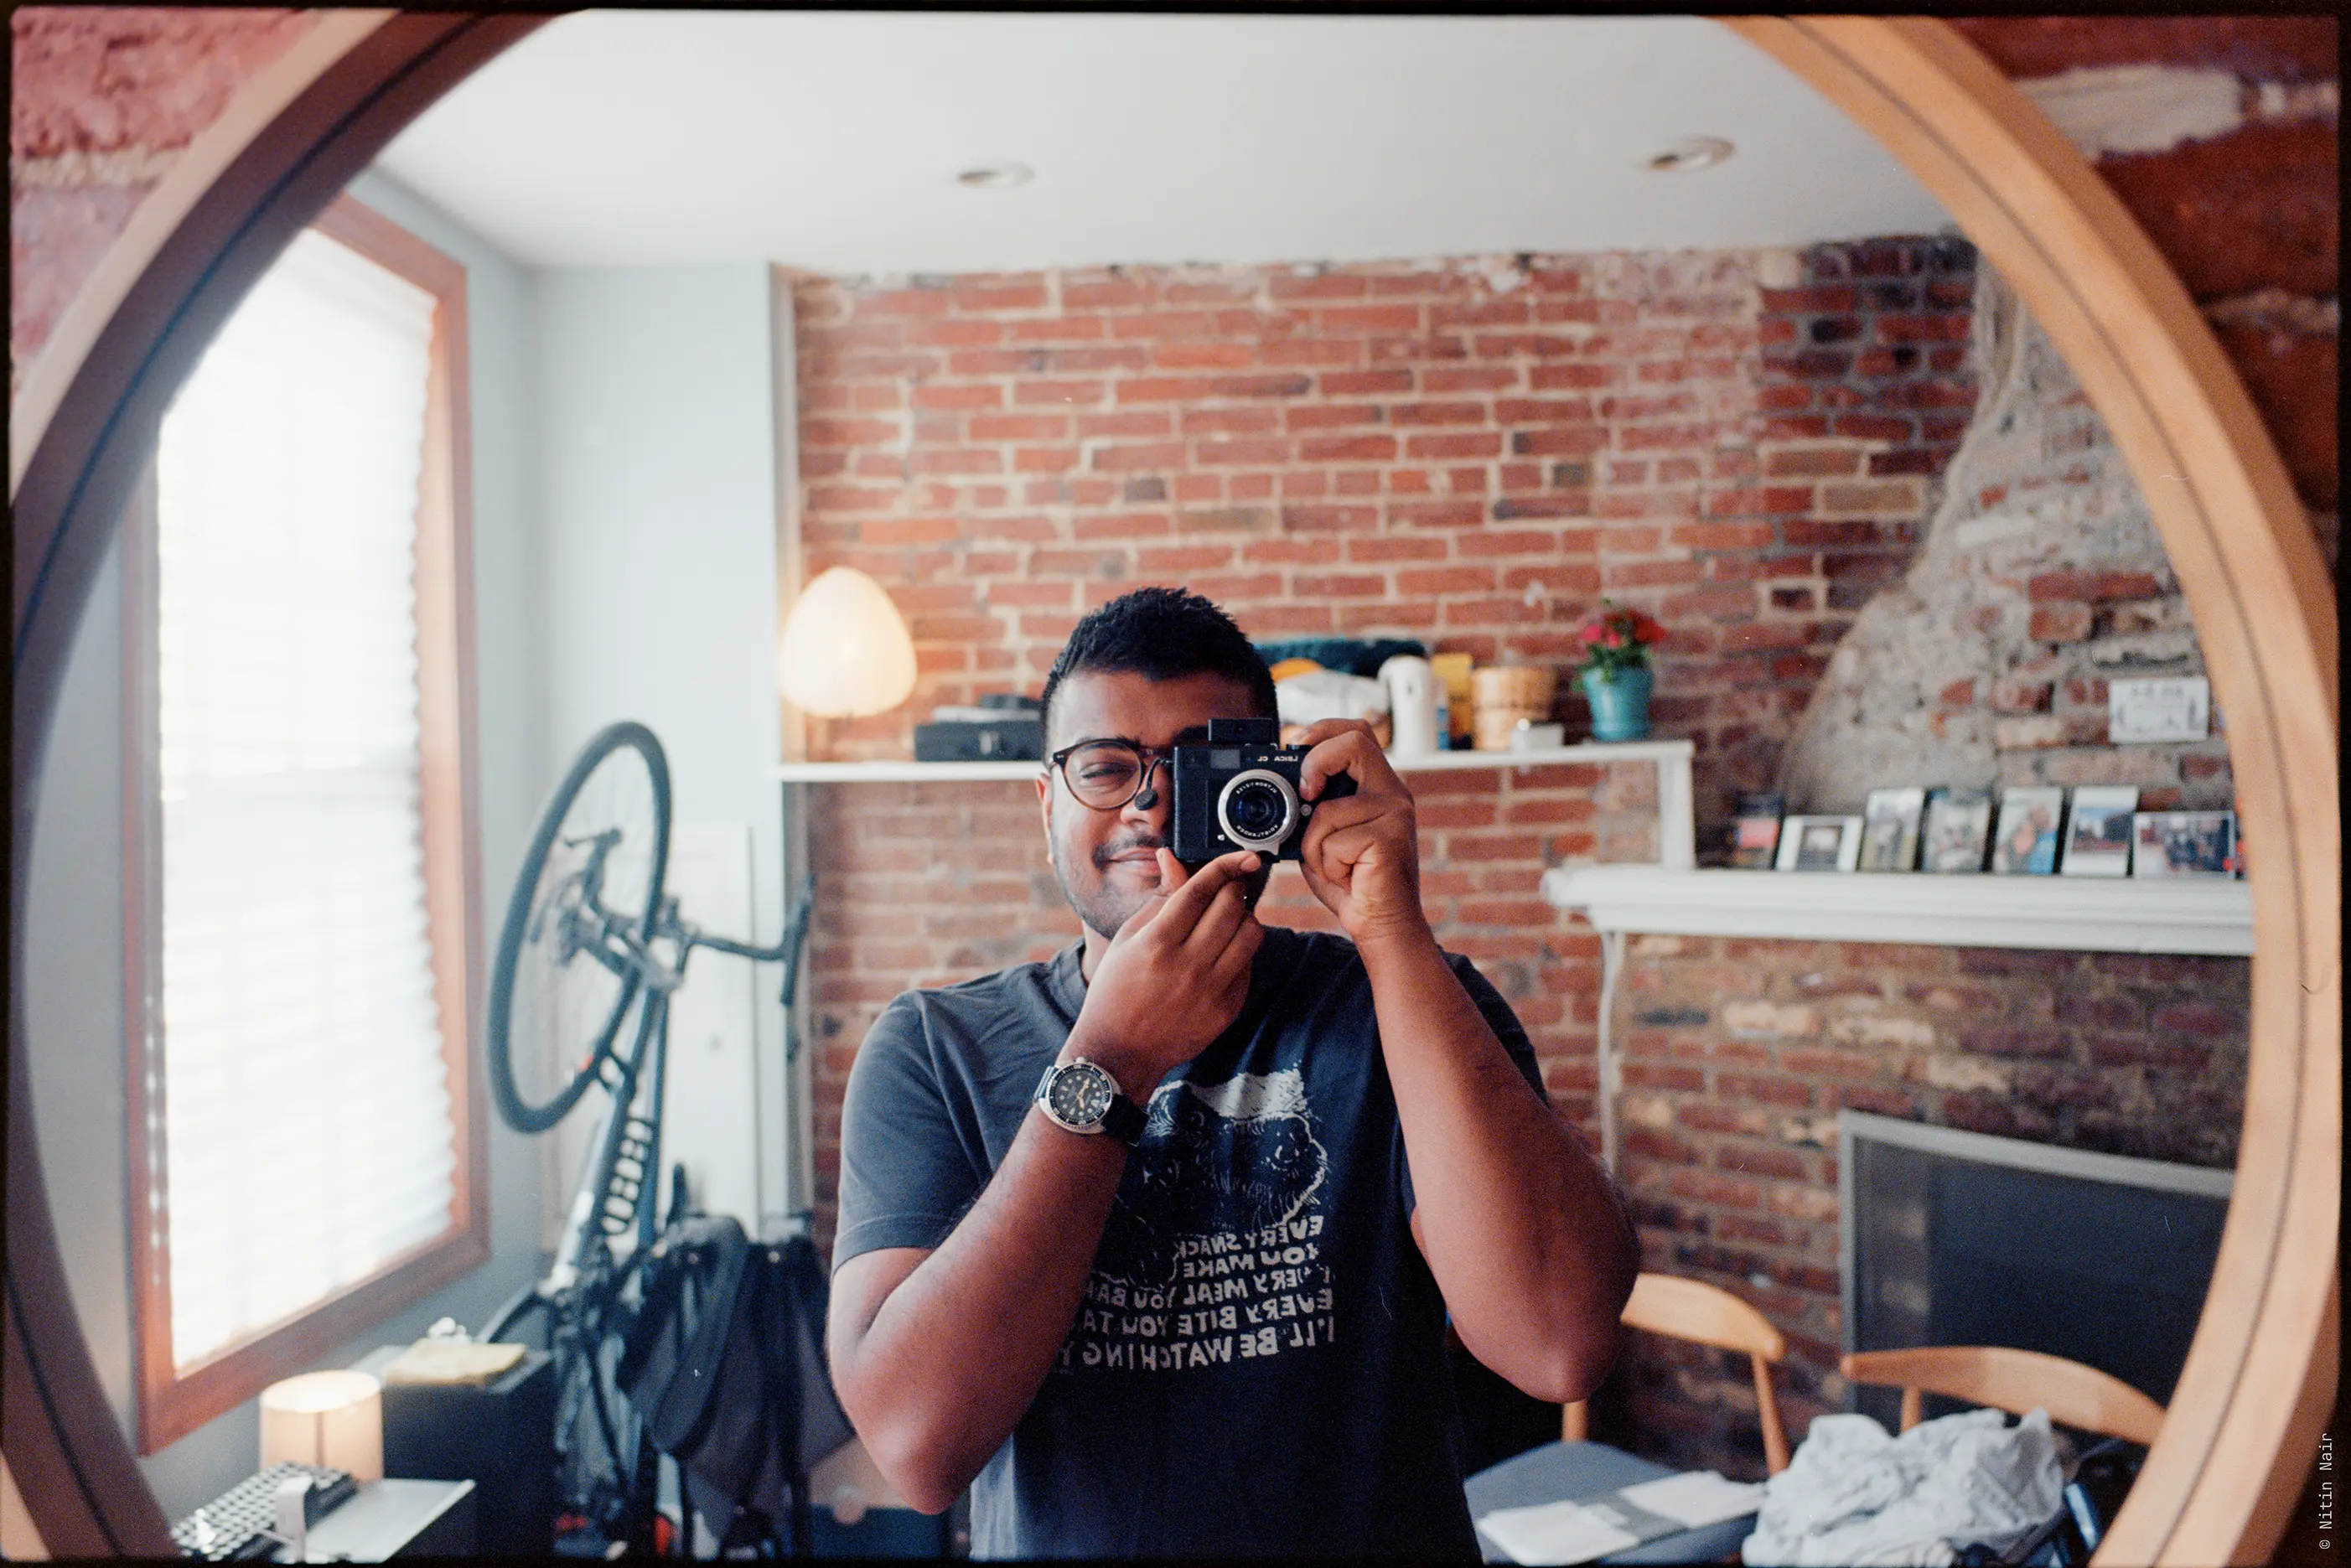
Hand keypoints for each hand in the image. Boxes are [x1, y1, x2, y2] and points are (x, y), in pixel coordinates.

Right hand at [1072, 848, 1263, 1096]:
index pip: (1201, 890)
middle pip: (1230, 907)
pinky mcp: (1227, 1009)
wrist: (1120, 1051)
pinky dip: (1239, 951)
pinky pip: (1247, 966)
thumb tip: (1174, 859)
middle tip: (1228, 887)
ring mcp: (1210, 990)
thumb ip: (1159, 899)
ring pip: (1250, 935)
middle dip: (1234, 889)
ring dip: (1244, 918)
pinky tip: (1221, 953)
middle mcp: (1187, 966)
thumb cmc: (1116, 989)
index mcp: (1157, 943)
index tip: (1243, 856)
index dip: (1225, 866)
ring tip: (1228, 919)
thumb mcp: (1127, 939)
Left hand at [1294, 719, 1429, 949]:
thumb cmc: (1351, 882)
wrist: (1382, 925)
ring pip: (1328, 808)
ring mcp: (1396, 814)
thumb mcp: (1322, 836)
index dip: (1322, 732)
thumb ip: (1310, 808)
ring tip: (1333, 864)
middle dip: (1316, 762)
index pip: (1356, 732)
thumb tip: (1282, 789)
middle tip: (1303, 792)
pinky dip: (1326, 864)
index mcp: (1378, 786)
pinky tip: (1347, 878)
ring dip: (1314, 844)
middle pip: (1355, 741)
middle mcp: (1393, 793)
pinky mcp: (1390, 839)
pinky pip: (1333, 842)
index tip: (1295, 750)